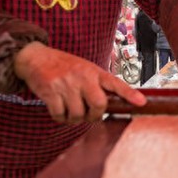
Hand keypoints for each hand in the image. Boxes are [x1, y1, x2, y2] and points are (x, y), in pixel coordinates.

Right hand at [14, 42, 145, 123]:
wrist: (36, 57)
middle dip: (95, 116)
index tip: (141, 102)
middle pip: (99, 104)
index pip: (116, 83)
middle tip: (89, 115)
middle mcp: (82, 77)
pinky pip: (59, 114)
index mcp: (94, 71)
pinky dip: (60, 118)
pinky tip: (59, 111)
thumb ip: (98, 84)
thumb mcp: (85, 69)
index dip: (129, 94)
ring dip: (74, 119)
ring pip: (78, 114)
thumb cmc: (65, 66)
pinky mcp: (50, 91)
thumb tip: (112, 105)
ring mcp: (66, 84)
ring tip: (71, 112)